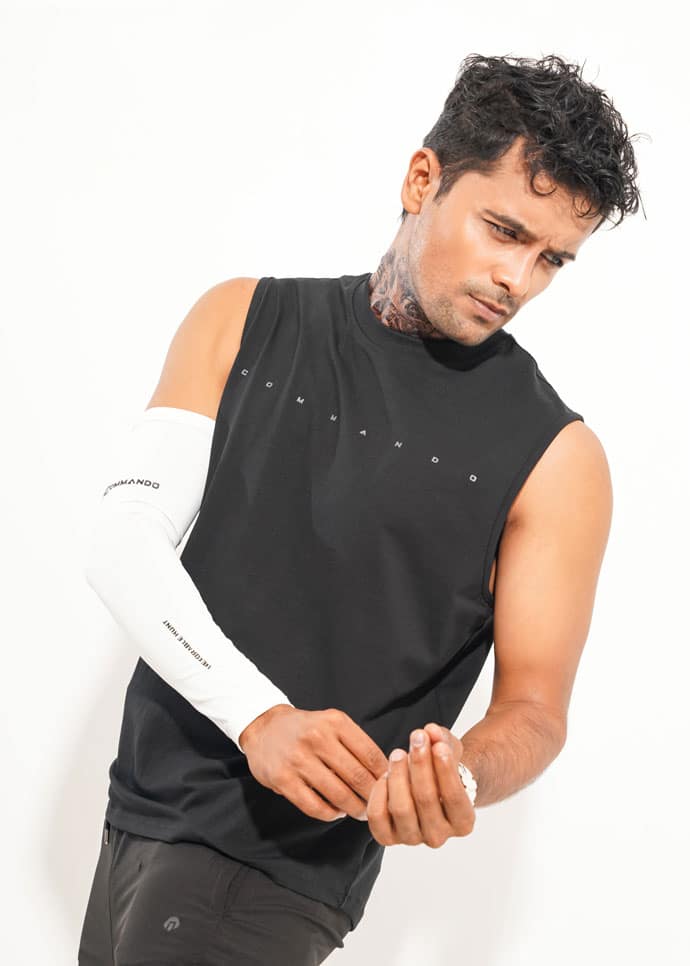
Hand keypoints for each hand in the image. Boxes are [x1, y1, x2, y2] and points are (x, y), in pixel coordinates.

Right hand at [240, 704, 388, 822]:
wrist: (265, 727)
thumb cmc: (306, 729)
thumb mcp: (331, 723)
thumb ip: (355, 743)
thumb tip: (384, 773)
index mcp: (335, 722)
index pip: (370, 753)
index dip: (384, 774)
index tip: (390, 786)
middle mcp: (317, 737)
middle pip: (357, 776)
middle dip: (372, 796)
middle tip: (379, 805)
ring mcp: (298, 759)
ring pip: (338, 794)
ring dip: (354, 808)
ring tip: (360, 813)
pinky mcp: (283, 779)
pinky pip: (314, 806)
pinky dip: (330, 814)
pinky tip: (336, 813)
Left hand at [366, 722, 475, 846]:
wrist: (428, 789)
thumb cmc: (443, 768)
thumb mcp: (449, 751)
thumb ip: (443, 740)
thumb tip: (431, 730)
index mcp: (463, 822)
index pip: (455, 797)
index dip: (446, 769)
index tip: (438, 745)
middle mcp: (439, 837)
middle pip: (426, 799)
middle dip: (420, 764)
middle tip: (416, 738)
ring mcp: (412, 839)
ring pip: (401, 808)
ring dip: (398, 775)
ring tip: (399, 753)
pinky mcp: (388, 837)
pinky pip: (377, 817)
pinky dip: (379, 792)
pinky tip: (386, 774)